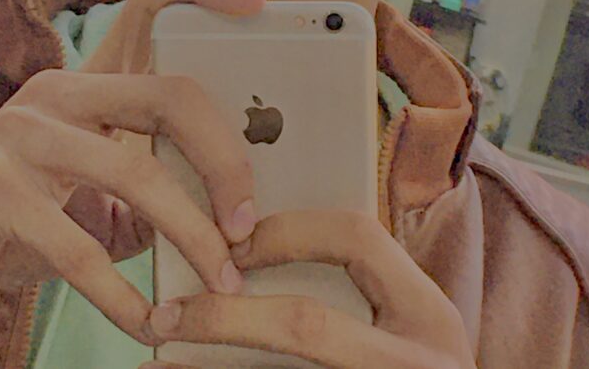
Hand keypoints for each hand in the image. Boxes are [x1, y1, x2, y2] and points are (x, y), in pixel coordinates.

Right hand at [0, 0, 266, 341]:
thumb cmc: (18, 222)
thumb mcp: (95, 202)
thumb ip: (154, 195)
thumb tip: (235, 217)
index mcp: (86, 86)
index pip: (151, 16)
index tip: (256, 0)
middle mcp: (56, 93)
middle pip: (169, 96)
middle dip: (226, 162)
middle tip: (248, 228)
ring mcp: (21, 133)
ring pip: (135, 172)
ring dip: (190, 235)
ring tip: (219, 282)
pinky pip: (79, 247)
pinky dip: (122, 295)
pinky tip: (148, 324)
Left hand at [138, 211, 474, 368]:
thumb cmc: (410, 365)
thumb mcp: (408, 328)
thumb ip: (359, 290)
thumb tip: (246, 252)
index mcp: (430, 316)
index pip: (359, 239)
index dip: (287, 231)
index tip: (232, 245)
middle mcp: (417, 363)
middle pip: (307, 325)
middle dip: (226, 316)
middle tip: (172, 312)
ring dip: (206, 365)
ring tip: (158, 350)